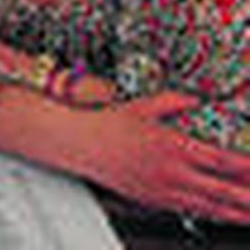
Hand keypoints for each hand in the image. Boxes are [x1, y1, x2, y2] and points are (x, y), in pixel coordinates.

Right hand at [90, 92, 249, 223]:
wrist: (82, 144)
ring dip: (237, 213)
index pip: (221, 160)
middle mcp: (174, 172)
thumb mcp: (143, 106)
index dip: (246, 167)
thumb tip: (195, 100)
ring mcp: (166, 191)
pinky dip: (214, 215)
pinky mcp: (157, 201)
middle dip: (248, 197)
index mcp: (174, 146)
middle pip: (223, 191)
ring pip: (211, 207)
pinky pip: (193, 212)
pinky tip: (225, 216)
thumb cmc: (109, 124)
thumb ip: (173, 101)